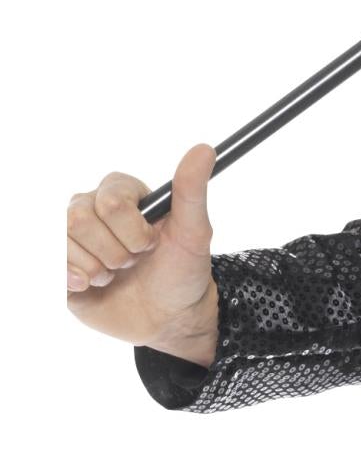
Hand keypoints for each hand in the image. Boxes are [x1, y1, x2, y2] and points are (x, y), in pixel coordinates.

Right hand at [66, 142, 218, 355]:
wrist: (168, 317)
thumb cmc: (182, 272)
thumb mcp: (194, 233)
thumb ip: (192, 191)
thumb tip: (204, 149)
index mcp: (121, 194)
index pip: (110, 201)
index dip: (133, 231)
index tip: (150, 245)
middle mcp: (91, 209)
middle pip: (80, 219)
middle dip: (115, 252)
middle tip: (133, 263)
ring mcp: (72, 237)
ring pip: (64, 240)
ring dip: (98, 268)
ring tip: (115, 275)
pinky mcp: (59, 264)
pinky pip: (49, 262)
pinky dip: (74, 278)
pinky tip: (91, 285)